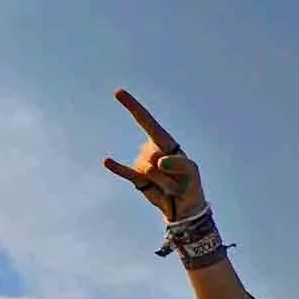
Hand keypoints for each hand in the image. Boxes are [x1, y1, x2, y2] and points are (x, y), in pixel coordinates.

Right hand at [102, 89, 205, 220]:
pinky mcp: (137, 178)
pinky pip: (126, 172)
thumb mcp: (191, 172)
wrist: (184, 205)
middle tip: (178, 181)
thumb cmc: (189, 183)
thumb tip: (160, 161)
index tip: (118, 92)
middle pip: (154, 157)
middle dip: (169, 173)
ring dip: (163, 183)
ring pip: (148, 171)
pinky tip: (107, 161)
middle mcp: (151, 150)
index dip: (133, 107)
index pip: (147, 122)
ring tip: (170, 187)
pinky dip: (117, 168)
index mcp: (164, 143)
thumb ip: (180, 164)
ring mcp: (142, 163)